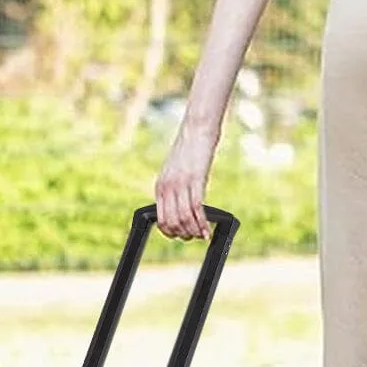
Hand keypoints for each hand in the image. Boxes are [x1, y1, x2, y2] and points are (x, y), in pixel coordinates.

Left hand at [155, 123, 218, 240]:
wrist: (197, 129)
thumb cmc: (189, 150)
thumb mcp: (175, 173)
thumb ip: (174, 190)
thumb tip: (179, 208)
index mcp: (160, 187)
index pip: (160, 219)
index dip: (170, 232)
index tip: (180, 236)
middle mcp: (167, 187)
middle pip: (172, 222)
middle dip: (183, 234)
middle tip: (193, 237)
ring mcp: (180, 184)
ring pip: (184, 218)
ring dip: (193, 231)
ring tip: (201, 235)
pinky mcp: (195, 179)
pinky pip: (196, 208)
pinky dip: (202, 223)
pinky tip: (207, 230)